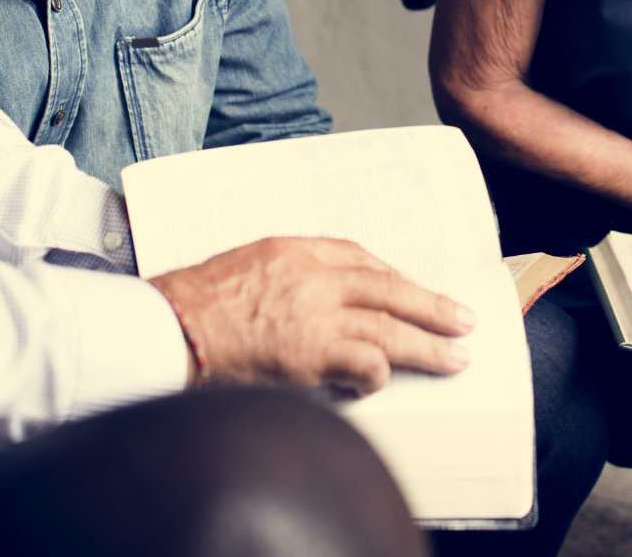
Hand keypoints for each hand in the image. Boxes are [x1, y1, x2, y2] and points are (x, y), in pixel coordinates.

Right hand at [147, 236, 474, 394]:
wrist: (168, 326)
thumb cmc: (193, 303)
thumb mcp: (245, 263)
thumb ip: (285, 273)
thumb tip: (316, 299)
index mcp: (297, 249)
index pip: (360, 257)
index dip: (394, 278)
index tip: (414, 291)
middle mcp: (315, 275)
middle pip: (390, 288)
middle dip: (431, 305)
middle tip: (463, 319)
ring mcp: (318, 313)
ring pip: (391, 326)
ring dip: (428, 343)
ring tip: (454, 357)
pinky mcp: (313, 352)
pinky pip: (366, 361)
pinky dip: (377, 374)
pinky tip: (376, 383)